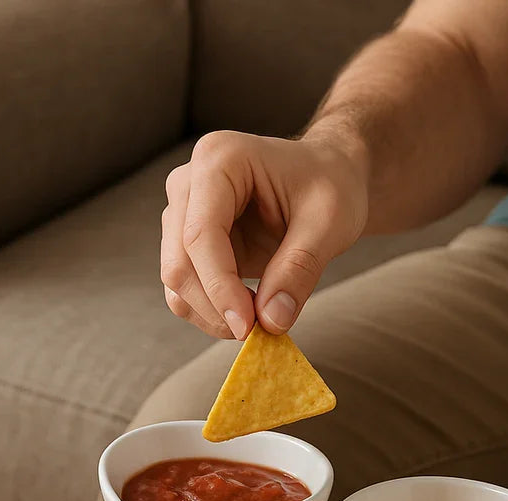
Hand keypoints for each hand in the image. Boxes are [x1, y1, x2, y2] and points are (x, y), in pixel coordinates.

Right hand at [161, 131, 368, 338]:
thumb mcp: (330, 222)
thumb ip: (299, 269)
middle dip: (216, 306)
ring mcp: (183, 214)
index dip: (220, 287)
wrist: (327, 177)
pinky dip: (211, 313)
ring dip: (212, 314)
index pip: (201, 233)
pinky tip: (249, 313)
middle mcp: (188, 184)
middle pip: (179, 261)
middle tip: (259, 332)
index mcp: (219, 160)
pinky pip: (185, 290)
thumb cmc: (331, 186)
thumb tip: (272, 321)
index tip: (248, 327)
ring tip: (260, 321)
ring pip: (176, 281)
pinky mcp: (189, 244)